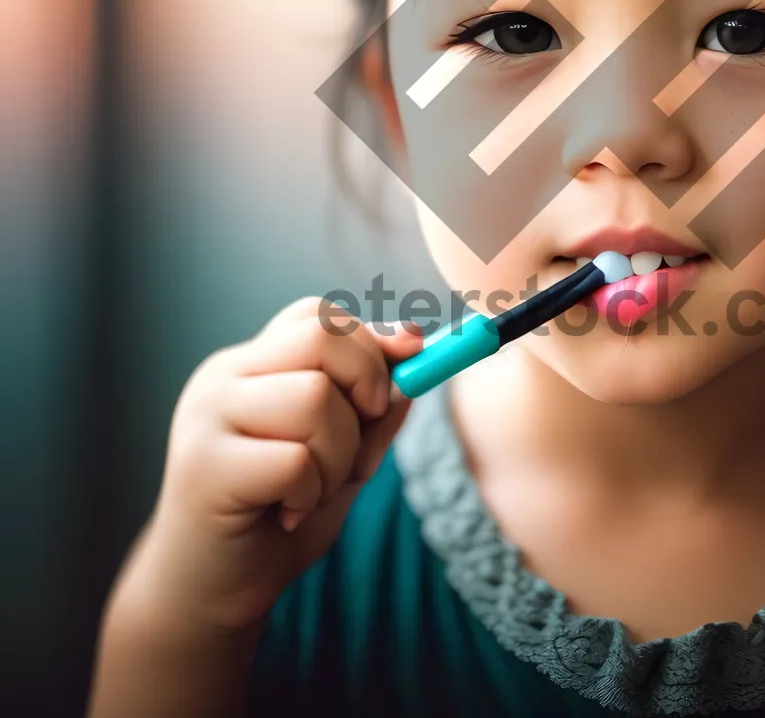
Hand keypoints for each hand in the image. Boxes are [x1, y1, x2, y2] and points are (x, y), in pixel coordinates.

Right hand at [120, 296, 421, 632]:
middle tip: (360, 437)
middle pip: (321, 335)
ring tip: (312, 489)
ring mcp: (207, 417)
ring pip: (317, 397)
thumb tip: (414, 346)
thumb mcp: (343, 452)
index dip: (370, 341)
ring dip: (340, 455)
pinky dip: (312, 492)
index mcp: (251, 365)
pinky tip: (287, 514)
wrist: (208, 596)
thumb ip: (373, 404)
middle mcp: (223, 377)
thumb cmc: (279, 516)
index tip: (392, 386)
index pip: (317, 314)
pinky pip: (296, 460)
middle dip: (368, 383)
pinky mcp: (205, 467)